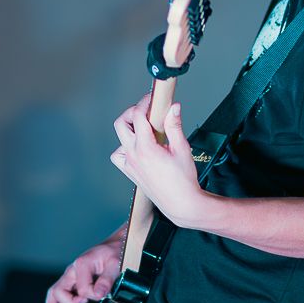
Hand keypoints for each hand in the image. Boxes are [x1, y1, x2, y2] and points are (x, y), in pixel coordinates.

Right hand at [45, 235, 123, 302]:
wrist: (116, 245)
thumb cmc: (116, 252)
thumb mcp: (115, 264)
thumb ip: (106, 280)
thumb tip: (98, 294)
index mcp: (81, 264)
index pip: (82, 289)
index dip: (92, 295)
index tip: (102, 294)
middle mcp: (73, 269)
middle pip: (59, 291)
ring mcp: (72, 275)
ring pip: (56, 292)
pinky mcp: (75, 280)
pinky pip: (61, 293)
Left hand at [110, 100, 204, 228]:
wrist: (181, 203)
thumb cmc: (184, 179)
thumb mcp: (182, 149)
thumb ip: (174, 126)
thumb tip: (173, 107)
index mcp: (146, 148)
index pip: (137, 116)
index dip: (144, 103)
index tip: (153, 99)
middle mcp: (133, 155)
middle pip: (121, 123)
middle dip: (132, 112)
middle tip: (147, 111)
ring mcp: (129, 165)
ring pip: (119, 139)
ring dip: (129, 129)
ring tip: (145, 129)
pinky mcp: (130, 172)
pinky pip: (119, 155)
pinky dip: (125, 148)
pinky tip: (139, 147)